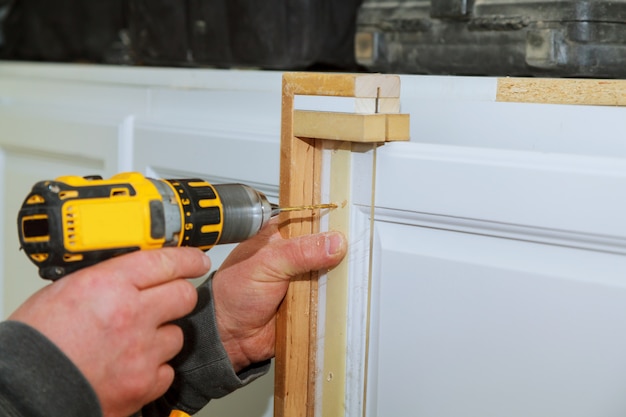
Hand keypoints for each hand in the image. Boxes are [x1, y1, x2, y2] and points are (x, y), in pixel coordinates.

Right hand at [9, 247, 210, 416]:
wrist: (24, 390)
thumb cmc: (36, 344)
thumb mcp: (65, 290)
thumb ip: (105, 278)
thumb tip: (131, 273)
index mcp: (108, 285)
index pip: (165, 260)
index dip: (187, 258)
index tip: (196, 260)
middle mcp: (130, 315)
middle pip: (184, 295)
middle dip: (178, 294)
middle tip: (166, 299)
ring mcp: (140, 351)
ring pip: (177, 334)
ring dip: (162, 334)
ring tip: (134, 340)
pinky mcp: (143, 383)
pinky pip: (167, 369)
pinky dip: (154, 367)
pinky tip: (133, 364)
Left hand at [212, 221, 346, 370]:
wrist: (232, 336)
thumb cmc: (235, 293)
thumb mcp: (266, 263)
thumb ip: (300, 252)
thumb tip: (334, 242)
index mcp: (283, 234)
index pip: (314, 219)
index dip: (333, 220)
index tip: (351, 224)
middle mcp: (298, 255)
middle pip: (330, 246)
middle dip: (343, 251)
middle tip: (356, 253)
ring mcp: (307, 278)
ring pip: (335, 272)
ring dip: (342, 277)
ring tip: (352, 276)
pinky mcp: (314, 301)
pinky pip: (334, 298)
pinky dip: (340, 299)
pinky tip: (346, 296)